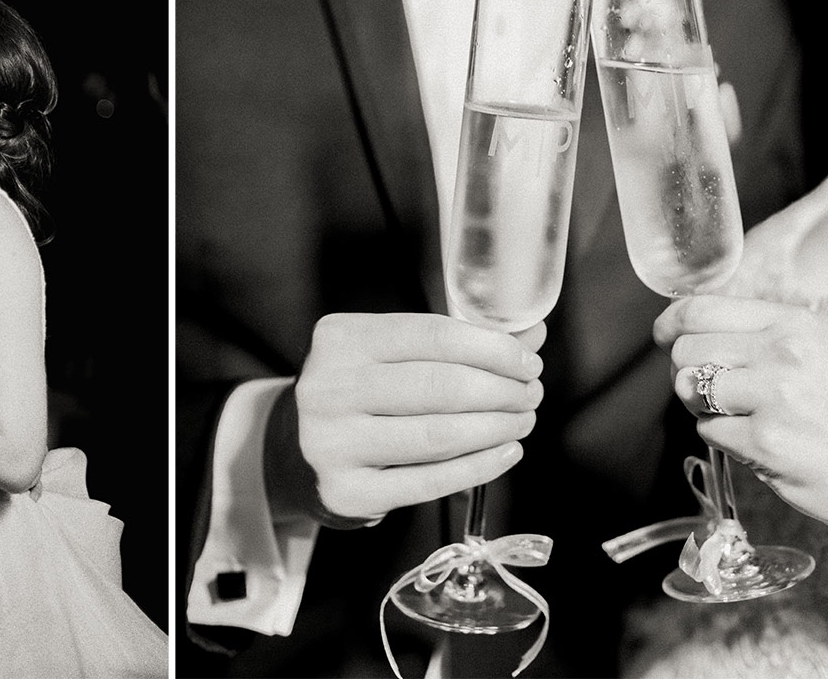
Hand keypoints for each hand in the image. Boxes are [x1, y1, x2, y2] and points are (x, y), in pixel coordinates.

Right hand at [266, 313, 544, 527]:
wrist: (297, 449)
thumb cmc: (357, 393)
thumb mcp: (388, 354)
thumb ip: (452, 343)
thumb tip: (527, 338)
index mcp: (341, 339)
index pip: (434, 336)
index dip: (492, 349)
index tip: (528, 362)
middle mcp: (329, 388)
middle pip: (440, 386)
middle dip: (501, 390)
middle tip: (529, 395)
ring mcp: (333, 443)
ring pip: (437, 436)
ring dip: (495, 428)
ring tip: (521, 422)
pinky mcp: (346, 491)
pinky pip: (427, 482)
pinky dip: (478, 468)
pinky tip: (505, 454)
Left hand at [656, 295, 827, 565]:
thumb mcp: (808, 352)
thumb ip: (750, 334)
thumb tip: (680, 328)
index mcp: (792, 324)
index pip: (701, 309)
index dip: (670, 324)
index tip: (664, 337)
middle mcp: (785, 353)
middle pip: (686, 350)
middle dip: (687, 373)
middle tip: (718, 392)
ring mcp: (776, 396)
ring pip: (688, 389)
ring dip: (702, 407)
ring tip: (741, 415)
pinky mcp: (766, 440)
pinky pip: (706, 430)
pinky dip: (721, 438)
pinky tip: (756, 441)